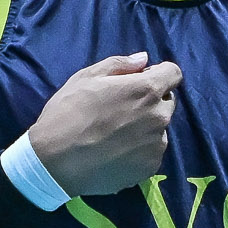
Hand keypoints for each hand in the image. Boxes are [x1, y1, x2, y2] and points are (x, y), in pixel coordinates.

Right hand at [27, 53, 182, 196]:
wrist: (54, 163)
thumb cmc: (67, 113)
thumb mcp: (86, 78)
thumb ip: (120, 65)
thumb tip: (144, 59)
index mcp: (146, 90)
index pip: (173, 73)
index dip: (157, 74)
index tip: (140, 80)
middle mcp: (159, 117)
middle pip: (166, 102)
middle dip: (150, 101)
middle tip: (121, 109)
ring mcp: (156, 145)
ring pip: (158, 128)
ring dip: (145, 127)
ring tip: (115, 135)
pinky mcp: (149, 168)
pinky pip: (151, 152)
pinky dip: (139, 150)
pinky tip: (115, 152)